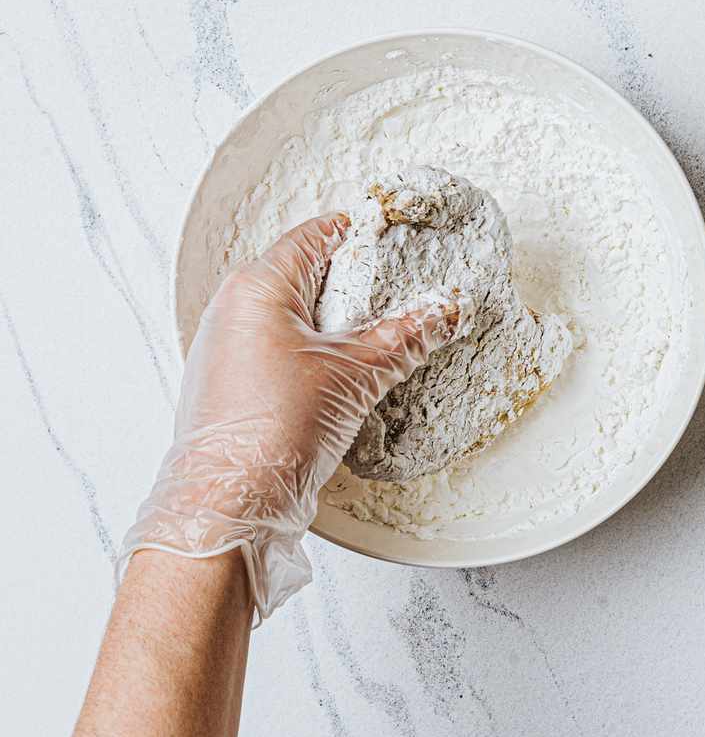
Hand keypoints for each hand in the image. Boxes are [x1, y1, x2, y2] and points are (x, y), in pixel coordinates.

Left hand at [118, 214, 458, 619]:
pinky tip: (345, 377)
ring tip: (380, 341)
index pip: (314, 237)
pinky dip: (316, 356)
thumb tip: (444, 310)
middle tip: (399, 295)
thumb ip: (404, 337)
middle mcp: (232, 310)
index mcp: (256, 288)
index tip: (393, 239)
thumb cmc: (276, 427)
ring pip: (294, 319)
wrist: (229, 502)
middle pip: (304, 278)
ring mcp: (227, 349)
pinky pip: (281, 352)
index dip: (357, 234)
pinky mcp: (232, 385)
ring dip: (336, 327)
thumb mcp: (356, 374)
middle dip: (353, 288)